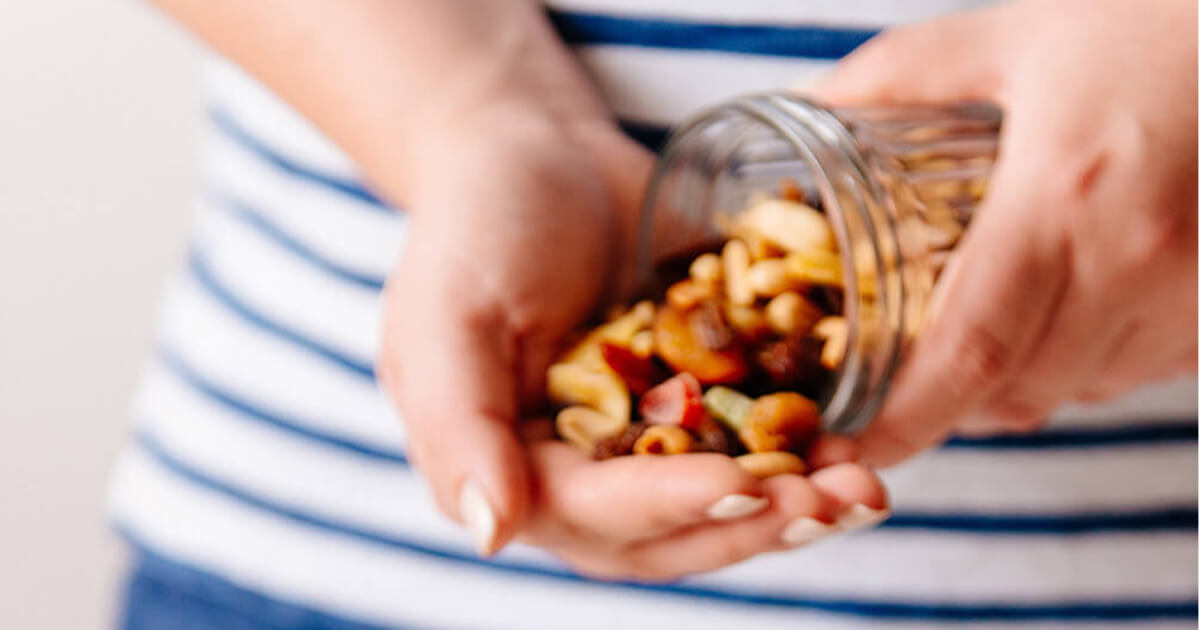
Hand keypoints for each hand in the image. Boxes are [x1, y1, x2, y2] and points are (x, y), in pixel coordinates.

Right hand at [376, 104, 888, 576]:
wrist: (536, 153)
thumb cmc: (478, 225)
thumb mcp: (447, 313)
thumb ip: (457, 425)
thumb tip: (490, 535)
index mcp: (512, 467)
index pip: (592, 510)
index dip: (667, 505)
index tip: (740, 482)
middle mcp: (583, 471)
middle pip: (670, 531)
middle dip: (750, 522)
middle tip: (827, 502)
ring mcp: (648, 438)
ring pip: (723, 501)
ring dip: (792, 505)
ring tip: (861, 491)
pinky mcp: (701, 399)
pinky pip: (756, 440)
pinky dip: (805, 449)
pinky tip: (857, 441)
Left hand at [816, 0, 1196, 465]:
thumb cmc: (1150, 20)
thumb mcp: (1012, 36)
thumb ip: (899, 74)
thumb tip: (812, 102)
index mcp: (1064, 195)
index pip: (971, 351)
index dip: (906, 418)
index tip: (853, 446)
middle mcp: (1137, 257)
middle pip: (1022, 390)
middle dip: (950, 408)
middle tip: (900, 390)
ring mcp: (1196, 286)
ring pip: (1085, 388)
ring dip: (1020, 385)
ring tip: (977, 347)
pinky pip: (1148, 368)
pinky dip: (1089, 363)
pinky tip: (1065, 316)